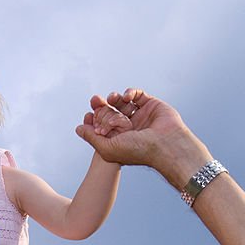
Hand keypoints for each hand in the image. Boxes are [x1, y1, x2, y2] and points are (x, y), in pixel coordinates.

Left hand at [76, 88, 210, 188]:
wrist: (166, 145)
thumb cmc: (138, 150)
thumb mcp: (107, 148)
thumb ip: (91, 137)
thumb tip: (78, 128)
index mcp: (119, 139)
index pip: (102, 125)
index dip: (93, 119)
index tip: (87, 115)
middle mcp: (130, 128)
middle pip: (111, 112)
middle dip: (101, 106)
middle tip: (95, 100)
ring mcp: (140, 116)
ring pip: (122, 103)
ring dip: (114, 98)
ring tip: (111, 99)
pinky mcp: (151, 105)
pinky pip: (137, 95)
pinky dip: (130, 93)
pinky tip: (126, 97)